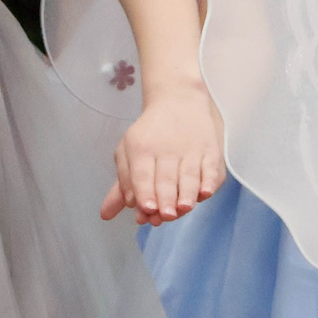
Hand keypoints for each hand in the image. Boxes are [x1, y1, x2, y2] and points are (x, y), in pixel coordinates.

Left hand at [102, 82, 225, 224]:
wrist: (179, 101)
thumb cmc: (150, 134)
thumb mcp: (129, 152)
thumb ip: (122, 184)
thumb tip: (106, 215)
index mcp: (141, 148)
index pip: (143, 174)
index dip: (145, 192)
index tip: (147, 209)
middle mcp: (166, 147)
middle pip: (166, 177)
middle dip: (167, 197)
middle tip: (166, 216)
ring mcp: (190, 148)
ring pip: (189, 173)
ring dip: (188, 192)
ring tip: (185, 207)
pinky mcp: (210, 148)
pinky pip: (211, 166)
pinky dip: (209, 180)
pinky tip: (206, 192)